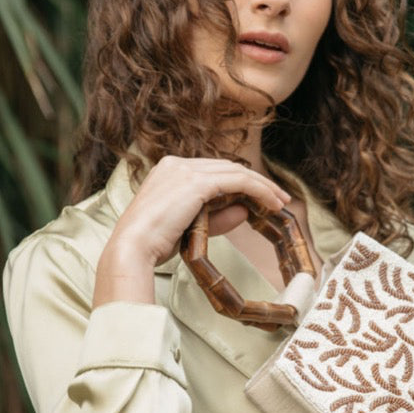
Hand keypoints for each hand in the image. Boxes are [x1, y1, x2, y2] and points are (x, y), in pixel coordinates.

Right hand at [94, 156, 289, 306]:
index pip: (213, 171)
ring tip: (281, 201)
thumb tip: (245, 211)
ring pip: (236, 171)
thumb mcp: (190, 227)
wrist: (132, 248)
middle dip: (256, 181)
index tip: (259, 197)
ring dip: (262, 186)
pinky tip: (271, 203)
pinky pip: (237, 181)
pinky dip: (258, 190)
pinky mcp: (196, 182)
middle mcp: (177, 164)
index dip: (239, 182)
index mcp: (169, 171)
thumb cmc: (152, 243)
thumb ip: (217, 216)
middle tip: (279, 198)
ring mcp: (185, 170)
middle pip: (227, 167)